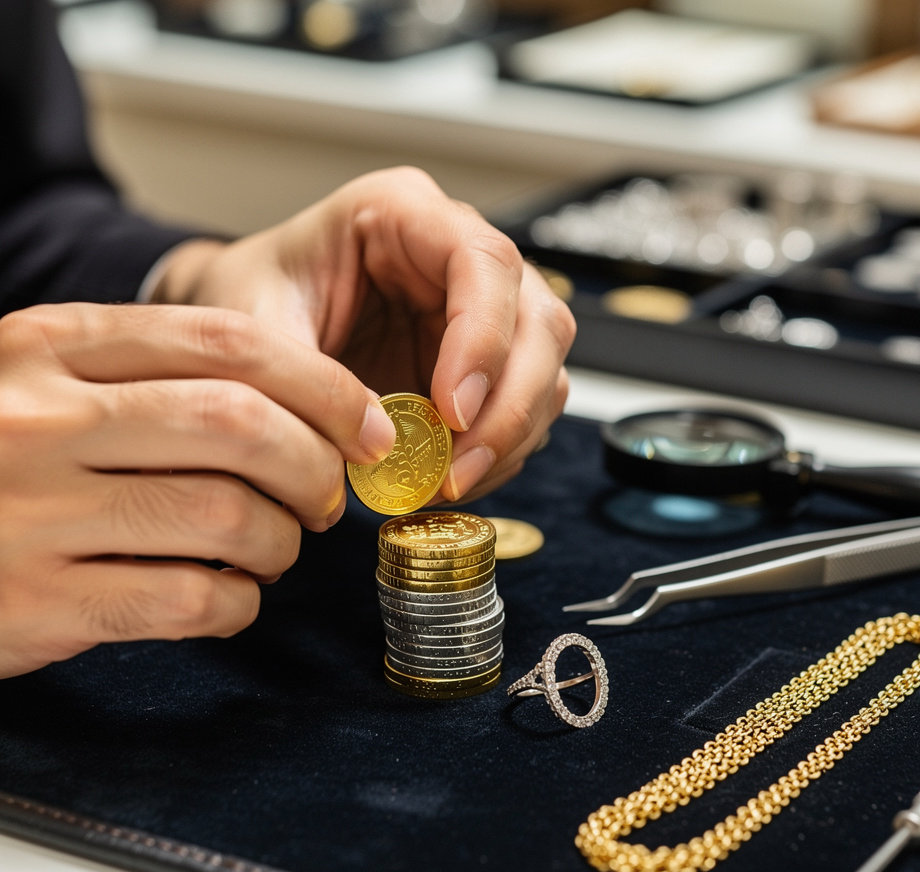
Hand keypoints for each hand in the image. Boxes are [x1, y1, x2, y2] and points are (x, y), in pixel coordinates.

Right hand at [0, 302, 395, 677]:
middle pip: (241, 426)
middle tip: (326, 499)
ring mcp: (35, 513)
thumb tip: (306, 413)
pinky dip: (238, 603)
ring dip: (283, 542)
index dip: (324, 384)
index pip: (227, 342)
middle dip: (316, 468)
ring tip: (275, 550)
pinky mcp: (39, 603)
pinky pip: (190, 600)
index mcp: (52, 346)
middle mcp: (41, 418)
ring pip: (228, 517)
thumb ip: (150, 380)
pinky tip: (229, 596)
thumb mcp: (44, 383)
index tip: (370, 425)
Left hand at [153, 167, 575, 502]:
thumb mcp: (252, 320)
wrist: (246, 320)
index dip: (483, 339)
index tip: (452, 412)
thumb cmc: (254, 294)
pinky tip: (453, 478)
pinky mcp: (484, 362)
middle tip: (457, 472)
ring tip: (449, 484)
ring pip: (544, 369)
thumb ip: (304, 375)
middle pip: (538, 321)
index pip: (483, 262)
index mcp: (403, 212)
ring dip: (510, 438)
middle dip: (510, 406)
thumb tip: (376, 440)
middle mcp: (457, 255)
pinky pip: (523, 407)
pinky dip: (499, 452)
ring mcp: (480, 310)